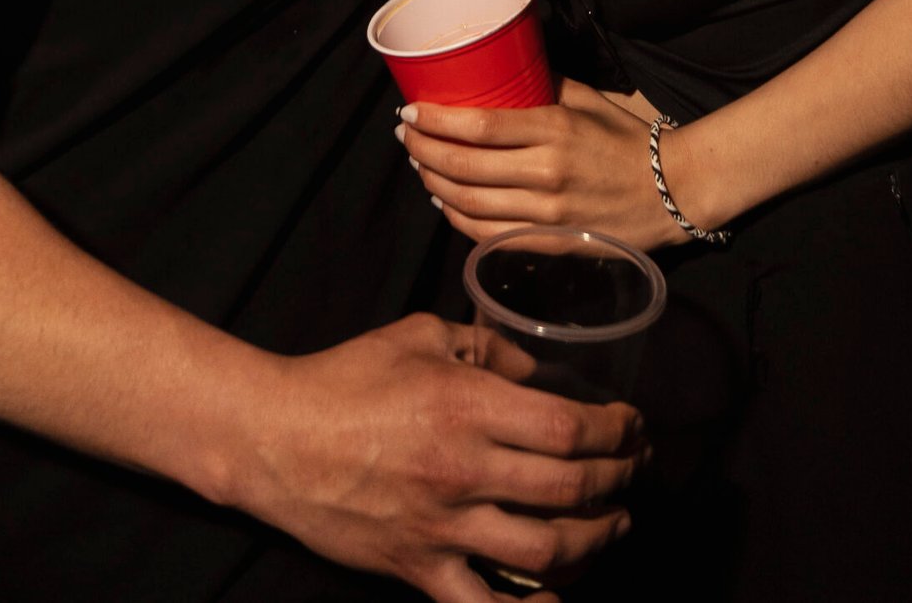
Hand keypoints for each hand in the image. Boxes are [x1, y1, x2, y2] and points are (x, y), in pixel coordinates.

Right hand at [255, 311, 645, 602]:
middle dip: (619, 481)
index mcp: (467, 405)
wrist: (276, 439)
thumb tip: (537, 370)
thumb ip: (486, 346)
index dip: (617, 431)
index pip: (568, 427)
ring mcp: (442, 528)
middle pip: (570, 488)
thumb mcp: (421, 335)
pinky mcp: (418, 570)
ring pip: (544, 551)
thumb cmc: (347, 378)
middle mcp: (464, 470)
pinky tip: (556, 600)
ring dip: (594, 540)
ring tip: (612, 524)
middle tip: (636, 472)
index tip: (634, 427)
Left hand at [398, 79, 686, 250]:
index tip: (410, 112)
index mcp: (554, 129)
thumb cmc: (626, 139)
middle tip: (405, 137)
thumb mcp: (588, 99)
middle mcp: (545, 172)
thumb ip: (544, 84)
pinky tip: (445, 203)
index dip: (437, 121)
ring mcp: (546, 213)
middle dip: (424, 151)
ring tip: (420, 166)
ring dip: (434, 184)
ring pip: (469, 203)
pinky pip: (488, 236)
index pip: (479, 126)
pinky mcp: (549, 242)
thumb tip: (502, 68)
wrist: (671, 192)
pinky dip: (458, 219)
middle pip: (465, 166)